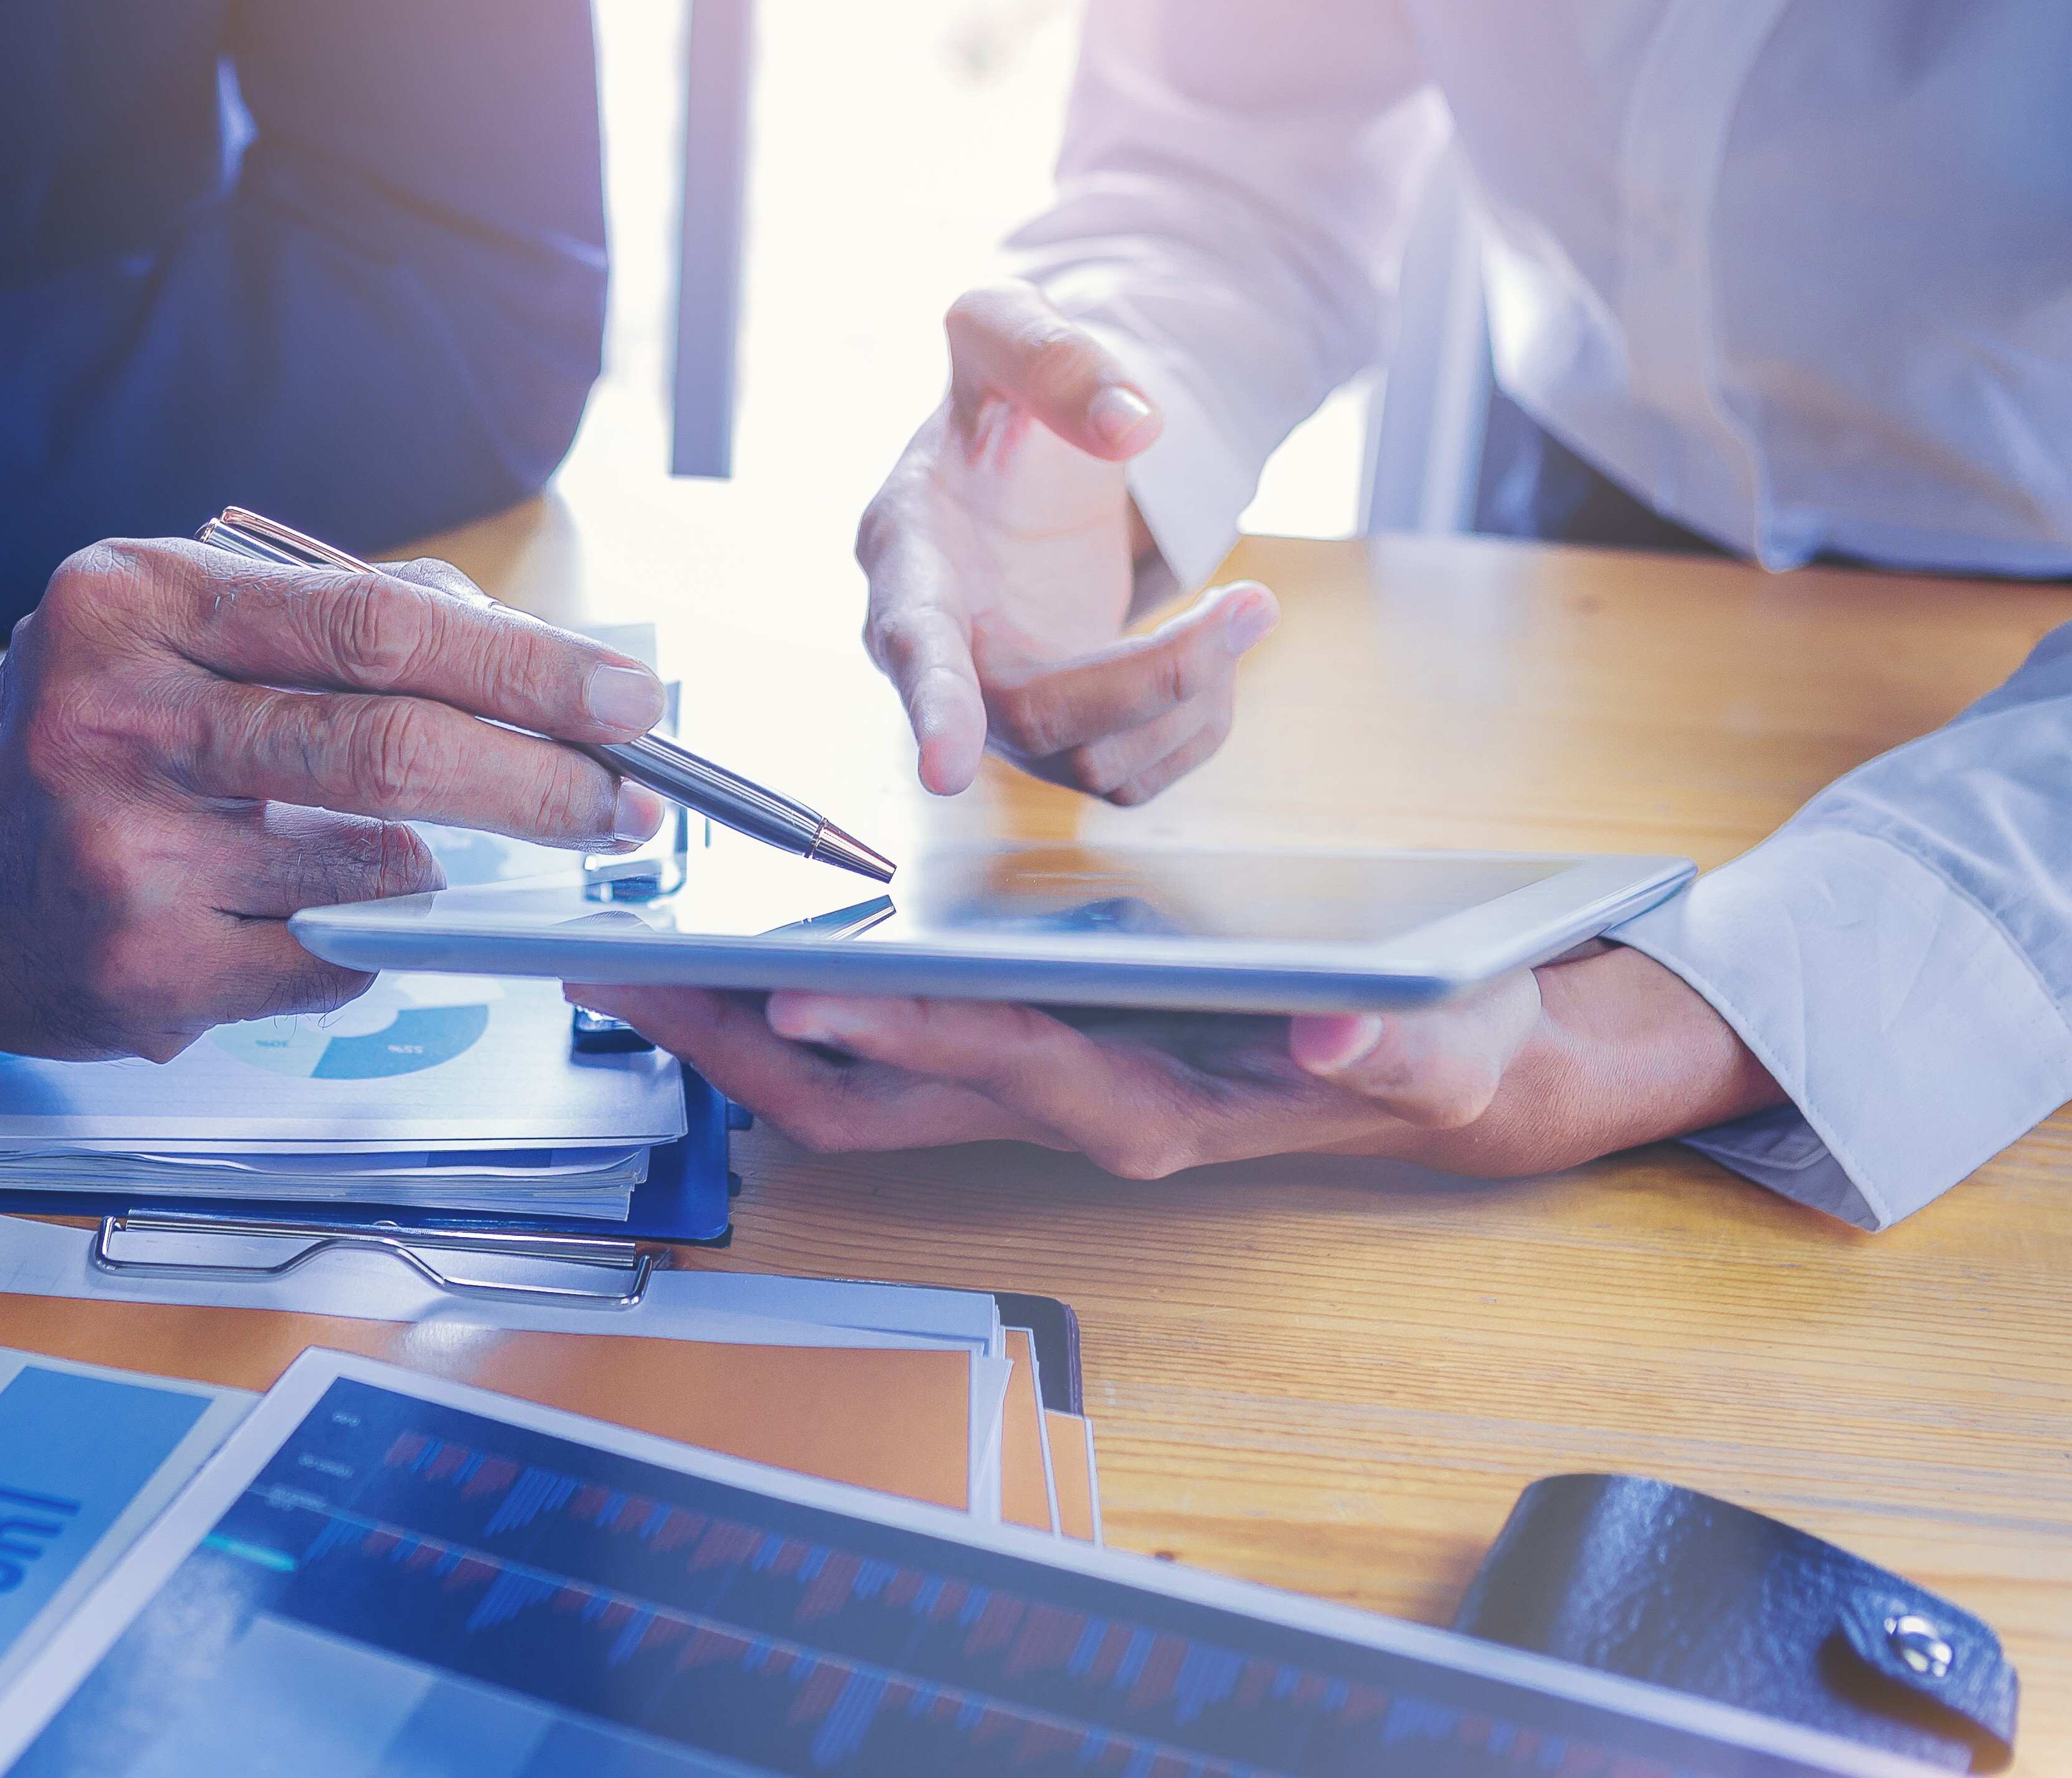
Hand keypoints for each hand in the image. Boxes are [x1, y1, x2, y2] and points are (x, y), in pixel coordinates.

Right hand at [0, 540, 671, 1059]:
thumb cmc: (83, 730)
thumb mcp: (177, 625)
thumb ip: (340, 625)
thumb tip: (537, 662)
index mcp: (138, 601)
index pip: (374, 624)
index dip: (524, 668)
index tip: (624, 698)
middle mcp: (119, 718)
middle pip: (387, 745)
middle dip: (540, 781)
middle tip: (625, 803)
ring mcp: (126, 856)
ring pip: (372, 869)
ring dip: (428, 868)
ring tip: (406, 854)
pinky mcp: (142, 972)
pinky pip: (328, 965)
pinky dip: (359, 943)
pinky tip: (307, 917)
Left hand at [569, 945, 1780, 1179]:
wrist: (1422, 1065)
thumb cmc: (1421, 1038)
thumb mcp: (1445, 1040)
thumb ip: (1399, 1044)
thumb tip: (1335, 1037)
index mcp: (1148, 1098)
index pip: (1009, 1066)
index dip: (909, 1032)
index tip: (807, 985)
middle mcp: (1061, 1106)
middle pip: (870, 1098)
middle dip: (746, 1045)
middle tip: (632, 977)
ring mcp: (1021, 1091)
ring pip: (843, 1088)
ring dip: (731, 1038)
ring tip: (626, 970)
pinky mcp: (1008, 1064)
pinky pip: (863, 1061)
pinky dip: (779, 1020)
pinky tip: (710, 965)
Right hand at [859, 282, 1276, 800]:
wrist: (1019, 450)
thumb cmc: (995, 393)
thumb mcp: (1005, 329)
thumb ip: (1054, 356)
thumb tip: (1132, 424)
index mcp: (908, 548)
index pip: (912, 640)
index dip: (931, 705)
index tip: (945, 770)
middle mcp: (936, 643)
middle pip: (1033, 721)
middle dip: (1154, 677)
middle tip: (1252, 602)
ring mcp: (993, 697)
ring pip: (1091, 764)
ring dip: (1191, 694)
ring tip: (1242, 606)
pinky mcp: (1052, 728)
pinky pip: (1128, 776)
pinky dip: (1195, 723)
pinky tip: (1210, 647)